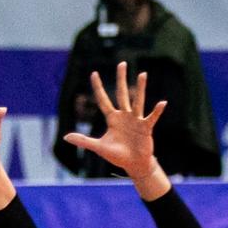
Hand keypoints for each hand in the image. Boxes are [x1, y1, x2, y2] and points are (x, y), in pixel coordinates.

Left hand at [63, 62, 166, 185]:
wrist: (134, 164)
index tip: (94, 73)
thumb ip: (83, 141)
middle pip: (122, 94)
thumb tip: (65, 137)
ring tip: (142, 74)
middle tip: (122, 63)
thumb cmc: (117, 155)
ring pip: (138, 101)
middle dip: (121, 79)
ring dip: (140, 88)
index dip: (98, 88)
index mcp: (112, 119)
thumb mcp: (99, 147)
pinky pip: (151, 117)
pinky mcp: (146, 128)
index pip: (103, 100)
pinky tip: (162, 103)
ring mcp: (136, 120)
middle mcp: (124, 116)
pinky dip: (156, 111)